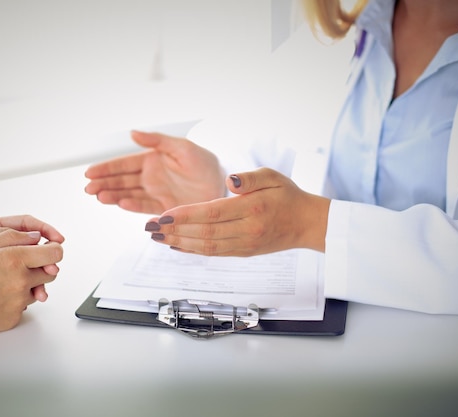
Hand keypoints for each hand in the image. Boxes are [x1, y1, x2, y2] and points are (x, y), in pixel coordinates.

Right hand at [0, 228, 63, 339]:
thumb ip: (11, 237)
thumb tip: (35, 237)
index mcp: (14, 259)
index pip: (54, 253)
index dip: (53, 249)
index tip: (49, 249)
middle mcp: (21, 281)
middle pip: (50, 272)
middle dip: (41, 267)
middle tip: (22, 265)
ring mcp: (18, 302)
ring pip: (38, 289)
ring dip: (28, 284)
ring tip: (2, 282)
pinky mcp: (14, 318)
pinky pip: (24, 306)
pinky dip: (15, 300)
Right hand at [85, 130, 225, 213]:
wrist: (223, 185)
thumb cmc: (205, 163)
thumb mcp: (182, 147)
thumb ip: (157, 141)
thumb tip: (133, 133)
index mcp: (153, 160)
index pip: (124, 164)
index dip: (106, 168)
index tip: (90, 172)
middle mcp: (151, 177)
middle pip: (121, 181)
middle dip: (103, 184)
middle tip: (89, 188)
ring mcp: (156, 193)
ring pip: (128, 194)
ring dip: (113, 195)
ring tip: (99, 196)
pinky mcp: (164, 208)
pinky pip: (143, 206)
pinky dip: (131, 205)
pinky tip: (120, 203)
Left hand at [144, 168, 329, 255]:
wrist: (307, 224)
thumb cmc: (288, 196)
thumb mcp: (273, 176)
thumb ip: (249, 178)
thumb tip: (229, 181)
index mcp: (253, 209)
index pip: (212, 213)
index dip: (185, 215)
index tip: (163, 214)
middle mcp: (247, 230)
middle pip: (204, 233)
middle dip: (173, 231)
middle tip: (149, 227)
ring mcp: (244, 244)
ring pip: (206, 247)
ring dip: (178, 243)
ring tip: (156, 237)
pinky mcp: (242, 252)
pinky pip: (213, 253)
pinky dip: (191, 250)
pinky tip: (175, 245)